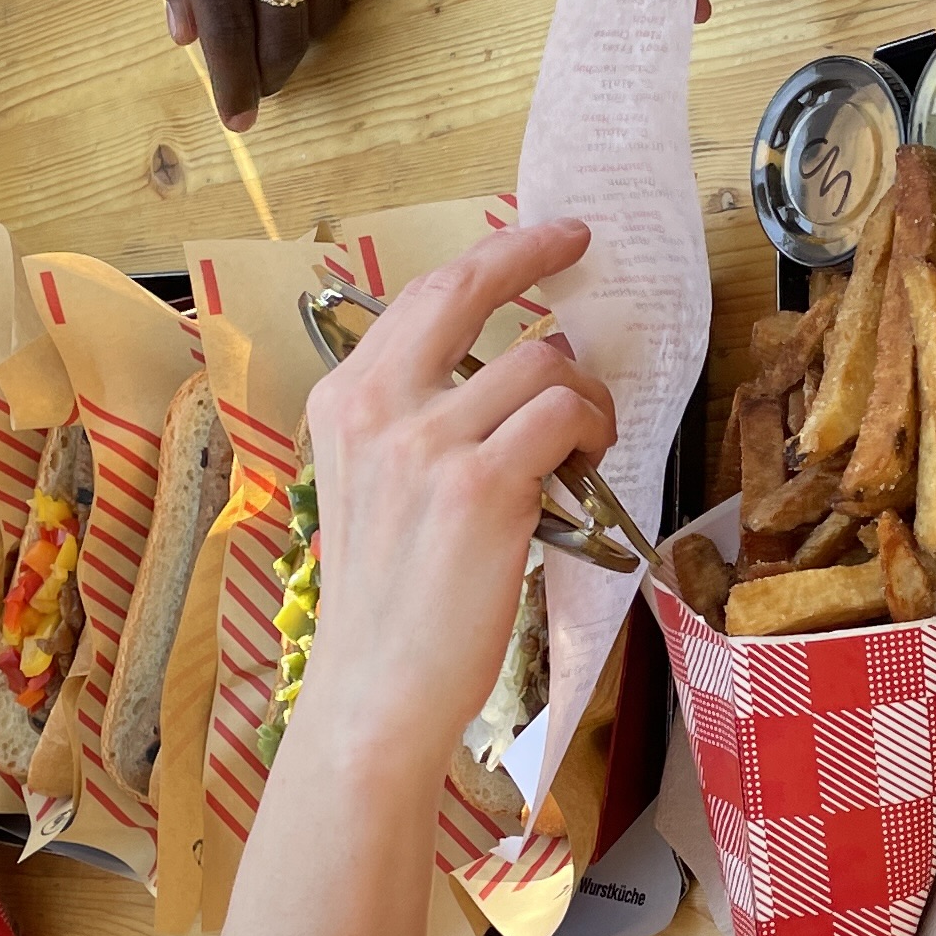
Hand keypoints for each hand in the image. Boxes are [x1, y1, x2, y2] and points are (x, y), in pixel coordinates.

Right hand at [296, 217, 613, 769]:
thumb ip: (418, 424)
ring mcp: (427, 444)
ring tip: (585, 440)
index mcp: (343, 402)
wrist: (375, 695)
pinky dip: (591, 430)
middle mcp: (377, 407)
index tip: (541, 240)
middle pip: (468, 286)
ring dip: (584, 394)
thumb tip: (520, 368)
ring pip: (543, 362)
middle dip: (534, 250)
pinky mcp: (481, 486)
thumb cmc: (388, 607)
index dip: (493, 257)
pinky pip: (564, 415)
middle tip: (578, 245)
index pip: (423, 295)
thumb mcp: (374, 492)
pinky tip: (586, 465)